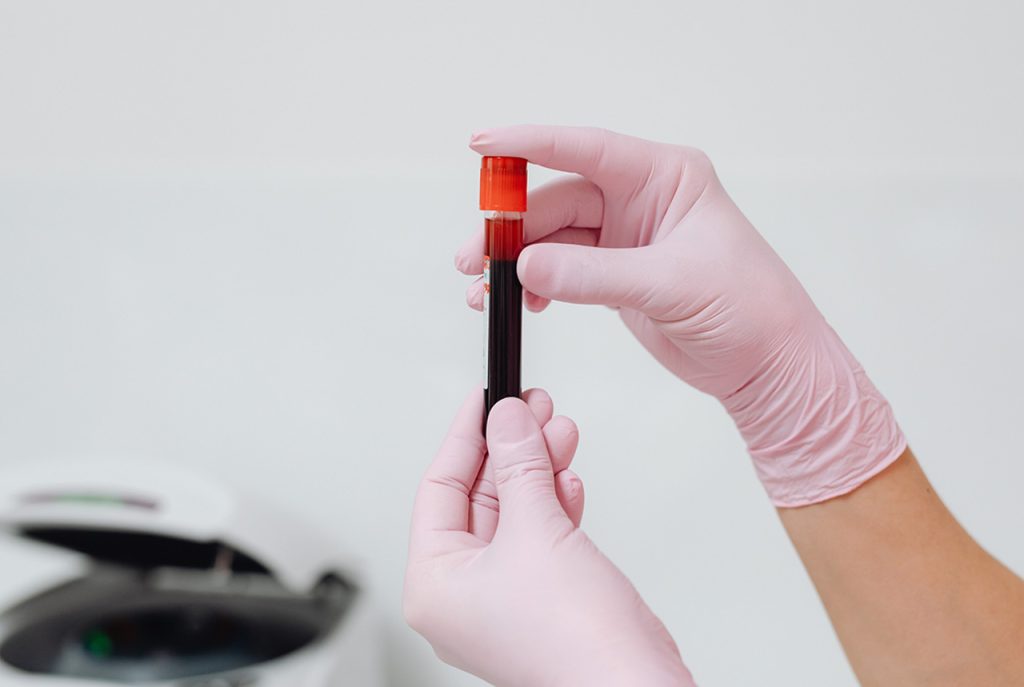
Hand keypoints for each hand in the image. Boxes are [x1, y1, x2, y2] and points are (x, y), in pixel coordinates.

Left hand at [403, 388, 693, 686]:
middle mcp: (462, 594)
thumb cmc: (573, 643)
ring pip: (515, 512)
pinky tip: (567, 476)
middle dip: (511, 450)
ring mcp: (504, 596)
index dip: (465, 438)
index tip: (484, 400)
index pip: (439, 489)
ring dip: (538, 469)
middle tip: (531, 407)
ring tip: (558, 428)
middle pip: (479, 497)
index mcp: (434, 585)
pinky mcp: (542, 596)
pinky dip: (555, 503)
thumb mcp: (536, 530)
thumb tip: (509, 419)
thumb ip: (520, 466)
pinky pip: (540, 535)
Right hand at [456, 126, 904, 505]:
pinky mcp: (616, 276)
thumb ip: (594, 275)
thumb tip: (527, 265)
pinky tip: (519, 300)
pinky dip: (535, 283)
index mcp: (666, 177)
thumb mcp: (670, 285)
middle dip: (511, 226)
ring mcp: (626, 239)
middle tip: (475, 256)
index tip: (482, 146)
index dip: (529, 145)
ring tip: (483, 288)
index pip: (586, 149)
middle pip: (558, 199)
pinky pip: (561, 270)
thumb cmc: (750, 309)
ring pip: (553, 237)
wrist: (768, 366)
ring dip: (516, 260)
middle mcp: (642, 200)